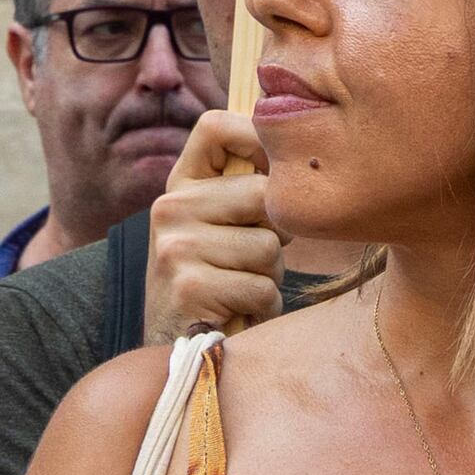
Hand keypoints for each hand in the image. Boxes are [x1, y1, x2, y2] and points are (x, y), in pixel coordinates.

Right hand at [143, 107, 284, 344]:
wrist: (175, 349)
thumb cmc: (217, 278)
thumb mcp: (219, 223)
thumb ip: (246, 185)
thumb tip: (305, 146)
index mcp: (180, 184)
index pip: (215, 125)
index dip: (257, 138)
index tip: (274, 174)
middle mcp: (169, 208)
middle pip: (262, 194)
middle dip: (276, 232)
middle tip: (253, 257)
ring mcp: (175, 247)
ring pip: (268, 245)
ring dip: (269, 274)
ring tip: (241, 286)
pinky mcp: (188, 287)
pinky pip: (262, 287)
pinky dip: (263, 305)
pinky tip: (237, 311)